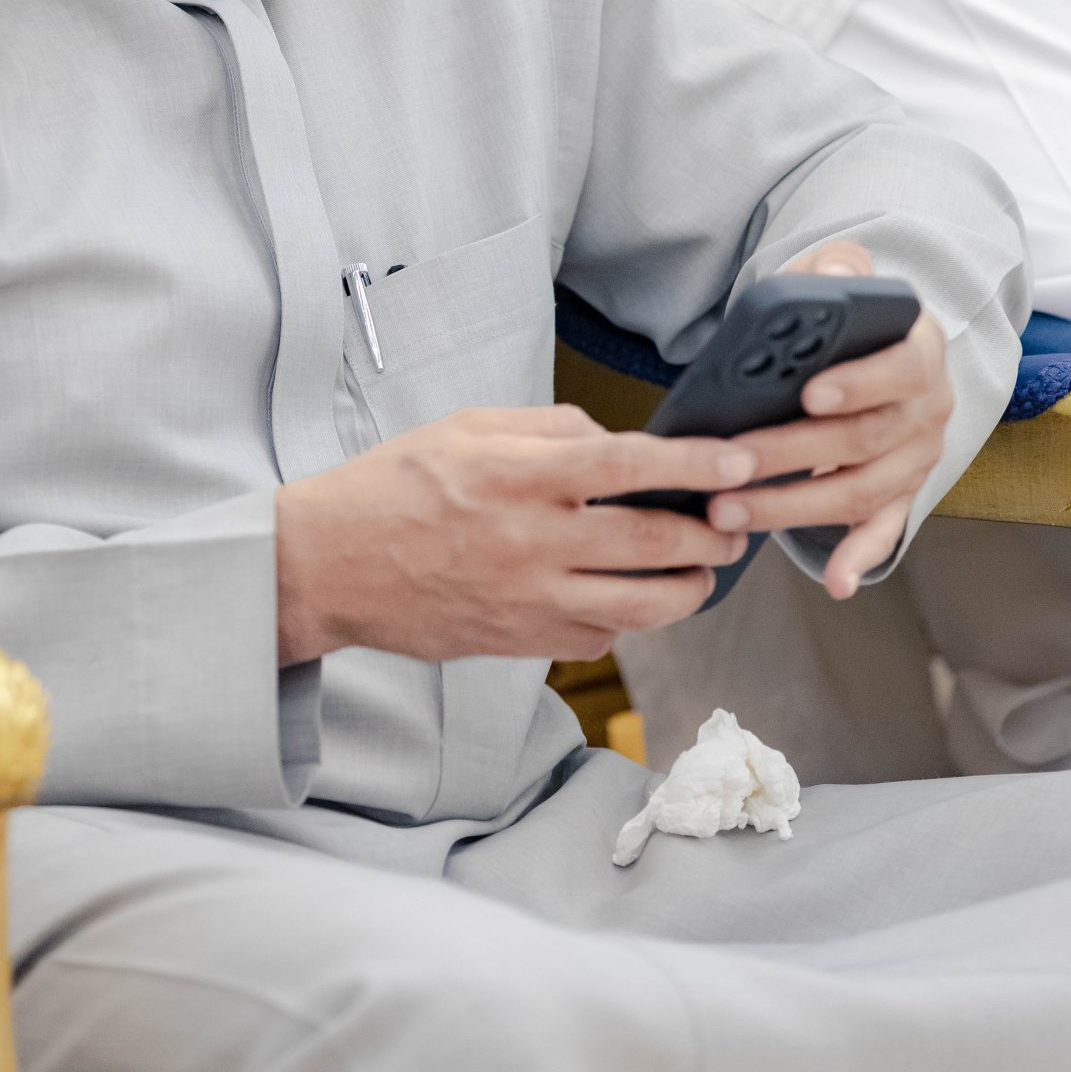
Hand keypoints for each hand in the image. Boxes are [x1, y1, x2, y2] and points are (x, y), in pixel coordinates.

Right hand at [276, 404, 755, 667]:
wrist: (330, 566)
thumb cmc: (394, 487)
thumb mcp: (467, 428)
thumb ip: (549, 427)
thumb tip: (617, 442)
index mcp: (517, 475)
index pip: (627, 465)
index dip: (695, 464)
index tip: (740, 461)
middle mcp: (530, 542)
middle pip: (653, 543)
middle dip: (711, 534)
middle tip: (733, 522)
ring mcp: (529, 601)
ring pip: (643, 606)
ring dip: (689, 587)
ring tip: (699, 569)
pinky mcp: (522, 644)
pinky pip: (601, 637)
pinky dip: (627, 618)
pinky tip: (626, 596)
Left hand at [702, 240, 953, 600]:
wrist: (882, 352)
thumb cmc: (851, 318)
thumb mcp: (845, 278)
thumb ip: (840, 269)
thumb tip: (838, 275)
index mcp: (920, 354)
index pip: (899, 370)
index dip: (858, 383)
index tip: (807, 393)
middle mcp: (929, 411)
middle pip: (863, 441)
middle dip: (791, 454)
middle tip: (730, 462)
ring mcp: (915, 460)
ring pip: (859, 492)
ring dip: (794, 508)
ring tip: (728, 511)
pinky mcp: (899, 495)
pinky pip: (883, 532)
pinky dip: (860, 559)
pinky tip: (833, 583)